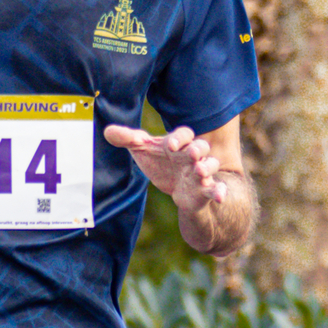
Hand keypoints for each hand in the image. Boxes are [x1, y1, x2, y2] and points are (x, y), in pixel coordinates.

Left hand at [104, 119, 228, 226]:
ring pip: (210, 166)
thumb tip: (108, 131)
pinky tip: (219, 196)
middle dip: (197, 150)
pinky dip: (220, 192)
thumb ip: (129, 139)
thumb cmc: (162, 163)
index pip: (184, 134)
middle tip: (190, 154)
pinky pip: (216, 189)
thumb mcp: (144, 150)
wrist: (176, 188)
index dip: (178, 138)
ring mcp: (201, 173)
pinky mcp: (205, 190)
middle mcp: (193, 156)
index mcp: (179, 144)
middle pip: (200, 147)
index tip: (169, 145)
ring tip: (201, 172)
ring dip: (208, 167)